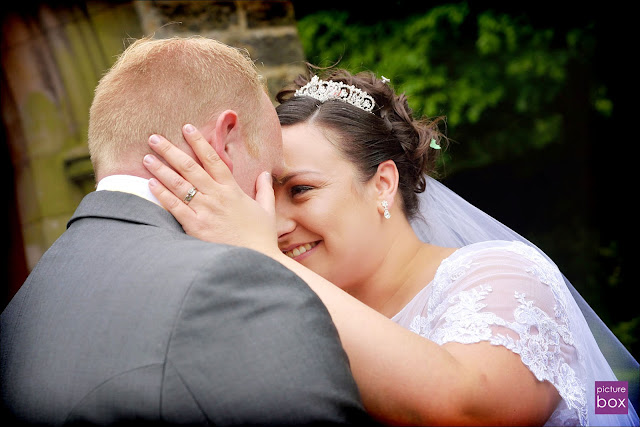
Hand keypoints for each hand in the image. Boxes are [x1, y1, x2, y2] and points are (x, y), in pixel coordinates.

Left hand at [142, 124, 279, 256]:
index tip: (187, 127)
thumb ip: (264, 189)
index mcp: (232, 190)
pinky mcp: (196, 226)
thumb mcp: (266, 209)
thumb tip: (265, 174)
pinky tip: (150, 184)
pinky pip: (175, 207)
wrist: (256, 259)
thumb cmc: (261, 237)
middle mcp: (217, 196)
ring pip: (179, 184)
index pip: (213, 159)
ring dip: (161, 169)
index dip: (199, 142)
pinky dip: (162, 194)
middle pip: (190, 167)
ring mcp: (205, 210)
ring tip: (146, 158)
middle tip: (153, 138)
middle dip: (170, 151)